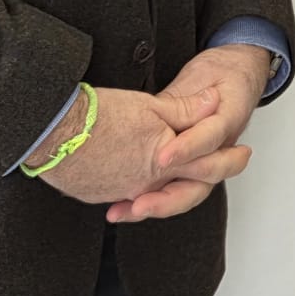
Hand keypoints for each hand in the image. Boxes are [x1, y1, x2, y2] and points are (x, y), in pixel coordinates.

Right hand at [32, 85, 226, 207]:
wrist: (51, 131)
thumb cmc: (100, 115)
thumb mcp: (151, 106)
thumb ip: (187, 109)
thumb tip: (214, 101)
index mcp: (163, 163)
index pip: (206, 166)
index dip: (227, 159)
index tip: (243, 154)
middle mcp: (144, 184)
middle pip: (183, 187)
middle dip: (205, 175)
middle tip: (222, 166)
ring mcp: (118, 192)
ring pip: (151, 192)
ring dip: (166, 186)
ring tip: (179, 172)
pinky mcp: (96, 193)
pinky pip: (123, 193)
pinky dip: (134, 188)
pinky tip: (133, 180)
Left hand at [105, 45, 269, 223]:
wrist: (231, 75)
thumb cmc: (220, 76)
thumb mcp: (204, 77)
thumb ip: (186, 101)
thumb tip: (174, 109)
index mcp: (225, 125)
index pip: (208, 142)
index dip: (187, 150)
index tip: (163, 157)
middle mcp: (215, 152)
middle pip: (198, 185)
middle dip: (168, 198)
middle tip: (141, 203)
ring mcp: (199, 163)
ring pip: (182, 195)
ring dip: (154, 206)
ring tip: (125, 210)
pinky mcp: (181, 167)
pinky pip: (166, 189)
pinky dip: (143, 200)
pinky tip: (120, 206)